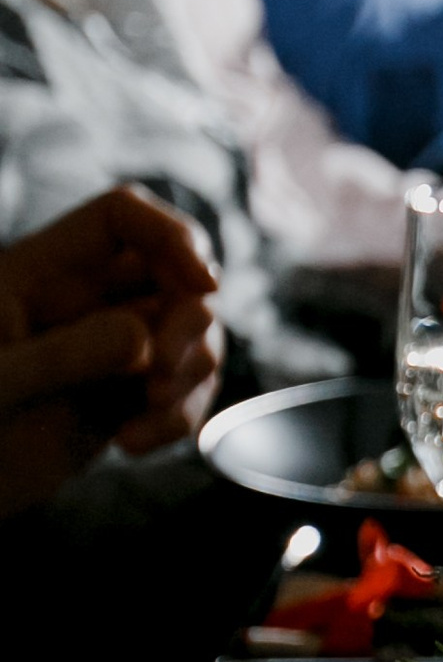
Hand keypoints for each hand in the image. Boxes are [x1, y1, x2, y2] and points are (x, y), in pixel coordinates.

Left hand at [0, 187, 224, 512]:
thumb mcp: (0, 384)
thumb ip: (63, 355)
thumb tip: (143, 340)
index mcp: (40, 273)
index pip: (120, 217)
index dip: (171, 236)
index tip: (204, 286)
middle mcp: (81, 301)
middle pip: (174, 274)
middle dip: (192, 320)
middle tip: (164, 369)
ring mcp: (107, 349)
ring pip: (190, 335)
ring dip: (190, 376)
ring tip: (146, 416)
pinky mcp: (124, 396)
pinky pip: (183, 390)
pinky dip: (176, 417)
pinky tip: (131, 444)